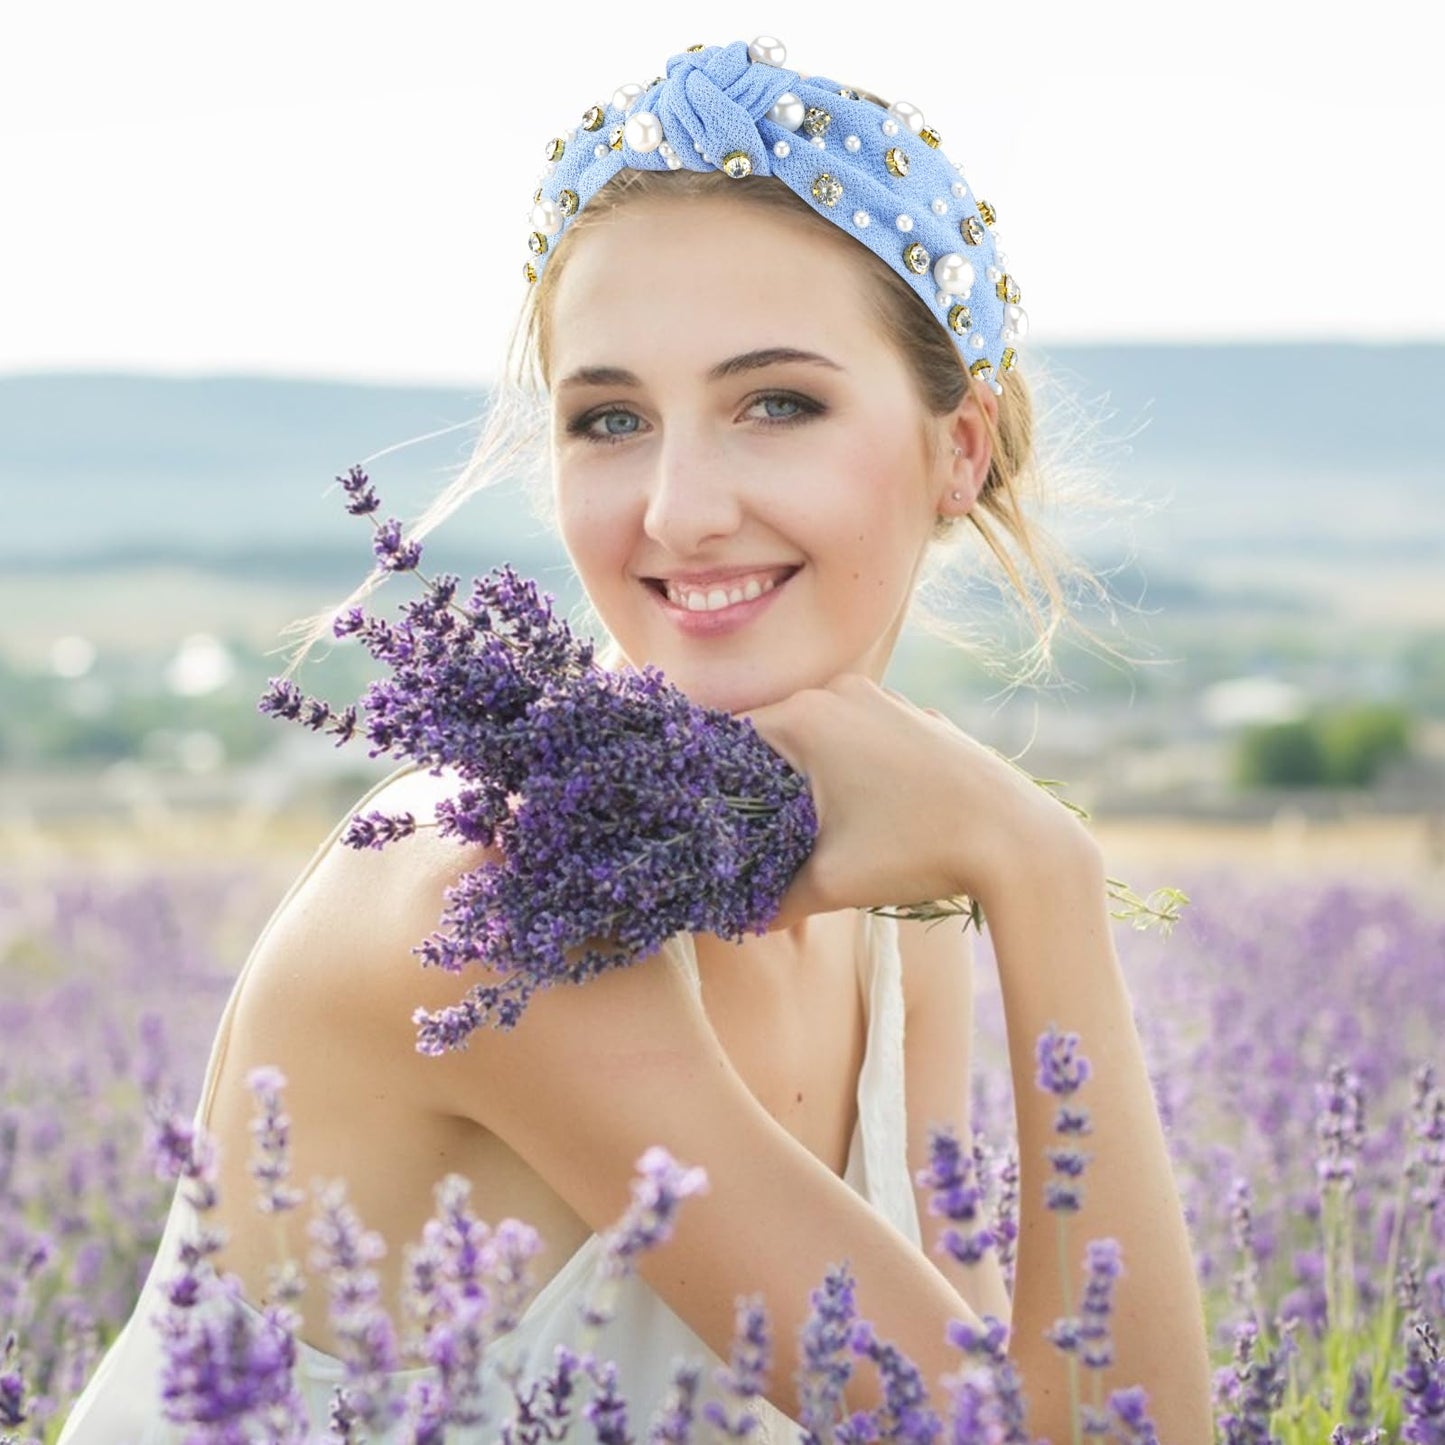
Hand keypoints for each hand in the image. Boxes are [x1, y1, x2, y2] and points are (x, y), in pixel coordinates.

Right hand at [738, 674, 1088, 930]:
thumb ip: (768, 900)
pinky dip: (847, 771)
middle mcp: (840, 692)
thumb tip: (729, 918)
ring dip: (804, 778)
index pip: (726, 740)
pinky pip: (860, 738)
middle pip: (770, 736)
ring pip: (818, 737)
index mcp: (805, 717)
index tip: (707, 825)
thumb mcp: (829, 884)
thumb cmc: (918, 851)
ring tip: (805, 830)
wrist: (1018, 841)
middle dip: (756, 785)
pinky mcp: (917, 718)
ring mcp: (884, 700)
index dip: (709, 786)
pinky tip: (861, 815)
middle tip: (749, 836)